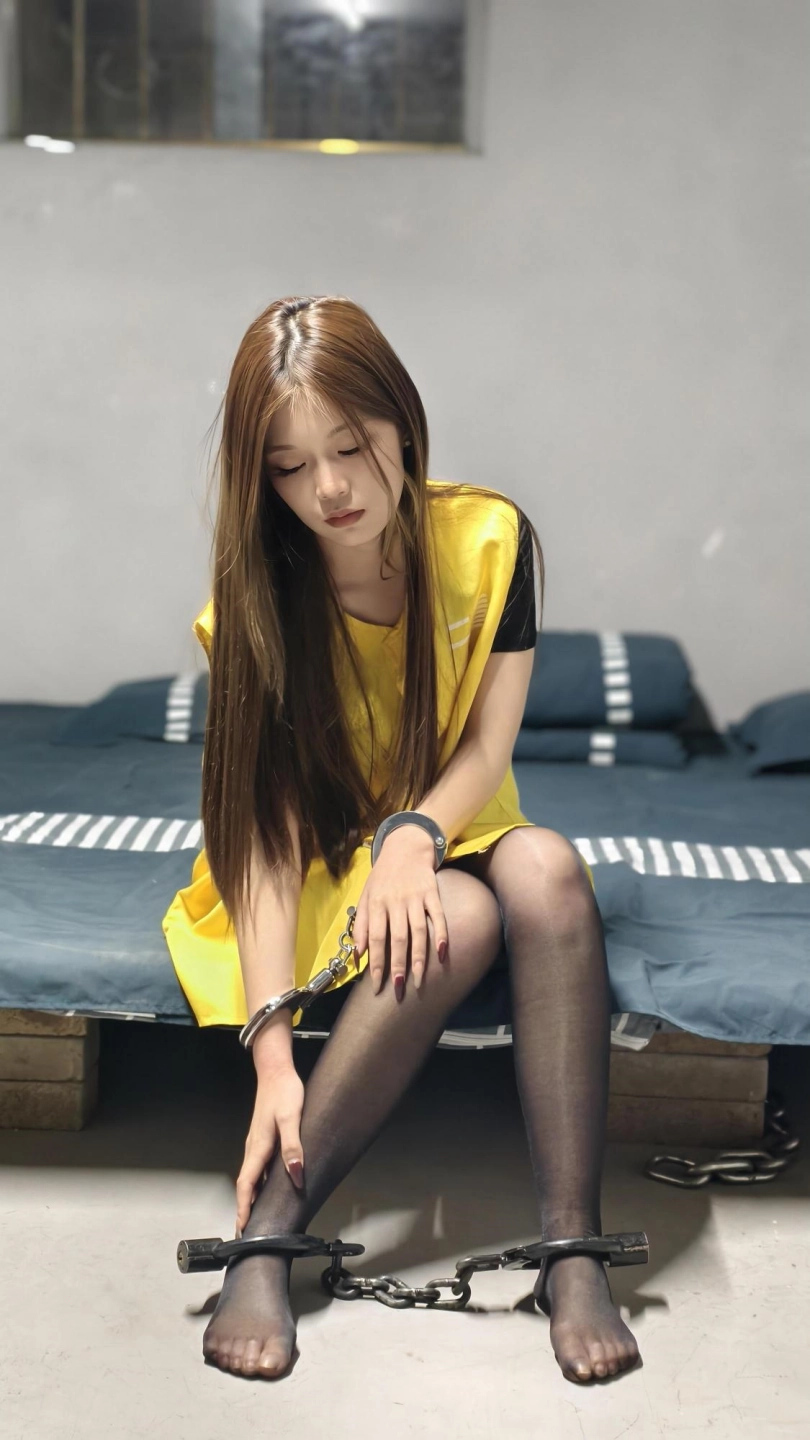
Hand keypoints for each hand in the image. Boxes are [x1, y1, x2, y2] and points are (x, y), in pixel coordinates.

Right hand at [235, 1058, 304, 1236]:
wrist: (275, 1070)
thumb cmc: (284, 1091)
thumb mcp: (292, 1117)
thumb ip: (293, 1146)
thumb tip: (296, 1174)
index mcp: (259, 1147)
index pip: (246, 1184)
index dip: (244, 1207)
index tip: (242, 1228)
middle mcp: (254, 1148)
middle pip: (246, 1185)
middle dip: (245, 1208)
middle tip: (246, 1231)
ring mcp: (257, 1143)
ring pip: (252, 1177)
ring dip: (252, 1197)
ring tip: (256, 1216)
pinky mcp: (263, 1138)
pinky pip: (258, 1167)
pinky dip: (259, 1183)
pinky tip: (268, 1187)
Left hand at [351, 827, 448, 997]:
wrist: (405, 847)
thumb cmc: (382, 877)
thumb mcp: (365, 896)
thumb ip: (362, 925)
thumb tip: (359, 954)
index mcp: (376, 903)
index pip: (376, 938)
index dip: (376, 963)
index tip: (378, 985)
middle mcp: (396, 901)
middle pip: (398, 938)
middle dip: (398, 966)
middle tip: (399, 990)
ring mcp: (416, 897)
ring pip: (418, 931)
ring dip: (419, 957)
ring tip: (419, 980)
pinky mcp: (432, 893)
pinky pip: (439, 916)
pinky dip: (442, 934)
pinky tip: (442, 953)